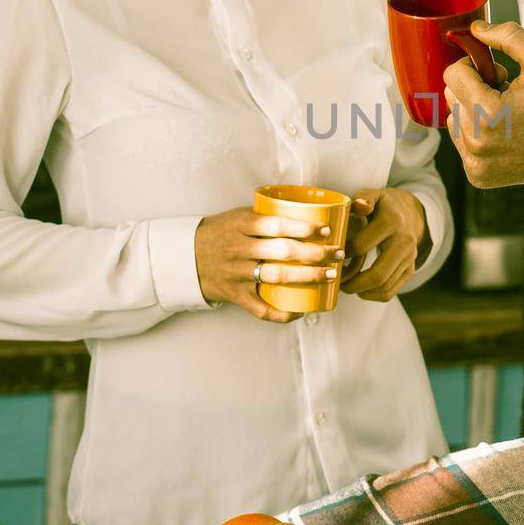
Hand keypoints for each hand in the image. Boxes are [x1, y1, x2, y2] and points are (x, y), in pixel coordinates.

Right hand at [195, 207, 345, 322]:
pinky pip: (260, 308)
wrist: (186, 257)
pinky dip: (282, 313)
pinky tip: (301, 311)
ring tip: (330, 276)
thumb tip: (308, 211)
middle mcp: (239, 249)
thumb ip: (266, 215)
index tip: (325, 229)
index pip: (276, 225)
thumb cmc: (221, 233)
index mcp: (241, 225)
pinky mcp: (236, 295)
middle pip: (283, 251)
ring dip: (308, 277)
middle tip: (337, 254)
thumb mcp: (238, 216)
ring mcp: (237, 274)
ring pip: (277, 277)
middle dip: (315, 253)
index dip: (303, 227)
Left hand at [339, 187, 427, 300]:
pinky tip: (360, 290)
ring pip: (384, 286)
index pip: (361, 246)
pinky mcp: (411, 269)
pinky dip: (373, 295)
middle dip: (352, 283)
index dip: (342, 254)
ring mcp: (410, 258)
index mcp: (392, 221)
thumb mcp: (374, 195)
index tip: (330, 255)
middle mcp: (405, 242)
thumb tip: (358, 206)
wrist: (411, 213)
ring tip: (345, 286)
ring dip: (361, 291)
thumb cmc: (384, 205)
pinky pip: (391, 292)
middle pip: (377, 274)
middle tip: (336, 280)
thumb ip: (363, 198)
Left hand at [442, 21, 523, 187]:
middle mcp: (477, 142)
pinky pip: (461, 143)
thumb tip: (474, 30)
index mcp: (488, 113)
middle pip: (450, 97)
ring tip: (504, 113)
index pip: (452, 75)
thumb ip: (508, 37)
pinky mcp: (477, 176)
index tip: (495, 72)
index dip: (472, 67)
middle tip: (504, 92)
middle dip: (473, 88)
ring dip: (472, 110)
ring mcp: (475, 163)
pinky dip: (476, 133)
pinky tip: (502, 132)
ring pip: (454, 120)